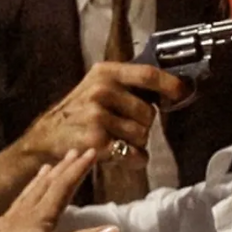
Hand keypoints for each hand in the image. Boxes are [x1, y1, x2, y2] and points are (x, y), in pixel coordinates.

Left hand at [0, 149, 119, 231]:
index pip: (63, 186)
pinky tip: (21, 203)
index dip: (78, 169)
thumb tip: (114, 231)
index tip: (91, 151)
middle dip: (64, 168)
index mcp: (38, 215)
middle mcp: (24, 213)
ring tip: (48, 167)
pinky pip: (17, 207)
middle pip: (48, 185)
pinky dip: (26, 197)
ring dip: (43, 179)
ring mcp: (9, 222)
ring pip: (30, 194)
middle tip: (75, 152)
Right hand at [16, 62, 185, 168]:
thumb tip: (172, 89)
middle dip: (144, 125)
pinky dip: (134, 159)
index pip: (147, 75)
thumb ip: (128, 85)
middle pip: (148, 112)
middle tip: (125, 128)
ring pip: (142, 135)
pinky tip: (120, 154)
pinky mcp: (97, 141)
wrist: (47, 136)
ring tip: (117, 139)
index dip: (170, 85)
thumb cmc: (79, 112)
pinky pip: (134, 154)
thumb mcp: (98, 86)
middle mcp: (101, 91)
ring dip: (137, 143)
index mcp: (105, 73)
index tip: (184, 93)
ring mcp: (97, 116)